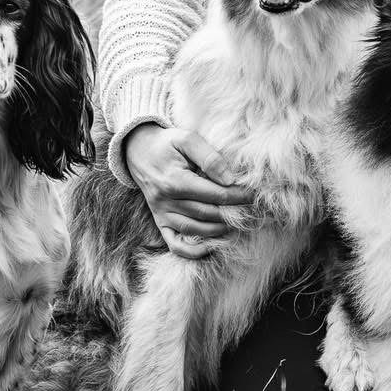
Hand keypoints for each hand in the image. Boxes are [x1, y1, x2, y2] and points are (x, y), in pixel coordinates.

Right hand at [123, 122, 256, 259]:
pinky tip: (210, 247)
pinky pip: (175, 244)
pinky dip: (192, 251)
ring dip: (219, 229)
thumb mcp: (187, 139)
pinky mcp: (159, 221)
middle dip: (232, 212)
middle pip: (208, 213)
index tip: (252, 195)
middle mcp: (167, 202)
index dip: (237, 196)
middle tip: (250, 209)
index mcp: (175, 181)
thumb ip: (209, 158)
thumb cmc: (167, 143)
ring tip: (237, 222)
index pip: (214, 195)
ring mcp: (162, 214)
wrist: (138, 150)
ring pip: (195, 230)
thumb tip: (229, 179)